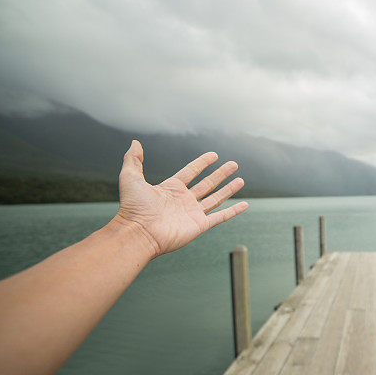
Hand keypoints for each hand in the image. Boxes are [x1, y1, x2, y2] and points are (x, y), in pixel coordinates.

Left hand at [114, 140, 247, 257]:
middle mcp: (184, 200)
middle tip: (233, 164)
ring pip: (216, 198)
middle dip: (221, 174)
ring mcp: (192, 213)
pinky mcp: (199, 226)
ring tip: (241, 179)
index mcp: (171, 188)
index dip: (202, 163)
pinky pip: (220, 217)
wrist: (138, 232)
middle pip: (207, 184)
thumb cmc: (132, 207)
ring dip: (229, 189)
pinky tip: (245, 205)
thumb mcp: (130, 177)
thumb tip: (135, 142)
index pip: (191, 172)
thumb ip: (133, 159)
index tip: (214, 155)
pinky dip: (234, 211)